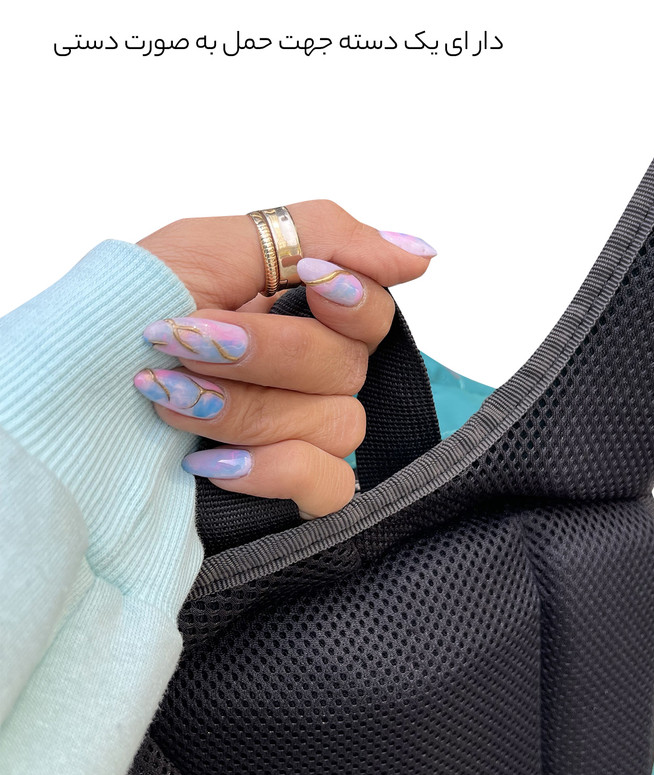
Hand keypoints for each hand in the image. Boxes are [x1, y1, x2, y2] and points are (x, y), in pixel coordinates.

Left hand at [134, 200, 435, 518]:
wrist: (57, 399)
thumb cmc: (121, 317)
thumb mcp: (209, 247)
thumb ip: (321, 231)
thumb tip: (421, 253)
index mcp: (295, 312)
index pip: (372, 305)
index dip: (353, 295)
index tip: (306, 280)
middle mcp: (306, 372)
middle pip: (350, 365)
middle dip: (266, 350)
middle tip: (188, 340)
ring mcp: (299, 432)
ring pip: (339, 424)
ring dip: (247, 409)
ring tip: (169, 397)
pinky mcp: (285, 488)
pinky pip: (329, 488)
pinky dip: (273, 471)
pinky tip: (208, 462)